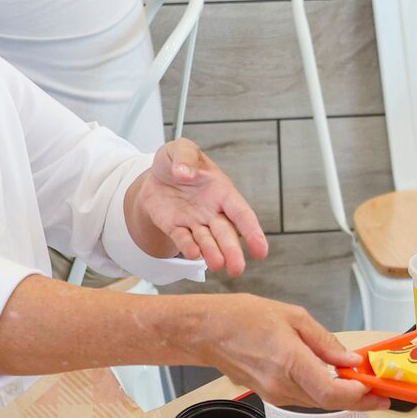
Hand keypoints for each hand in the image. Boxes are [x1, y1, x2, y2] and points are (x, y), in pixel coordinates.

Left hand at [129, 140, 268, 276]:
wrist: (155, 176)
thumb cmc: (177, 161)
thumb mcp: (181, 148)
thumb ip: (185, 156)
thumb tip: (184, 173)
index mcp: (222, 191)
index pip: (241, 213)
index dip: (253, 232)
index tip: (261, 251)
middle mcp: (212, 211)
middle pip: (226, 234)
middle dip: (232, 251)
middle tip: (237, 269)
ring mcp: (194, 221)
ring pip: (207, 241)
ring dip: (212, 253)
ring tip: (217, 265)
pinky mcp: (175, 228)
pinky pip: (183, 239)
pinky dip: (188, 246)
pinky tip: (194, 254)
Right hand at [185, 296, 378, 410]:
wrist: (207, 332)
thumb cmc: (242, 318)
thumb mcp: (293, 317)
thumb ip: (325, 342)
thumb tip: (350, 358)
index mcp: (290, 362)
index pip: (332, 392)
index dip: (360, 397)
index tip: (379, 392)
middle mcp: (282, 385)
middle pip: (330, 402)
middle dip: (359, 400)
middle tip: (381, 392)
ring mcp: (275, 394)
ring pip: (318, 402)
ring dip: (342, 395)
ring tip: (361, 382)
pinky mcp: (271, 396)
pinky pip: (304, 398)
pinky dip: (322, 391)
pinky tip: (332, 379)